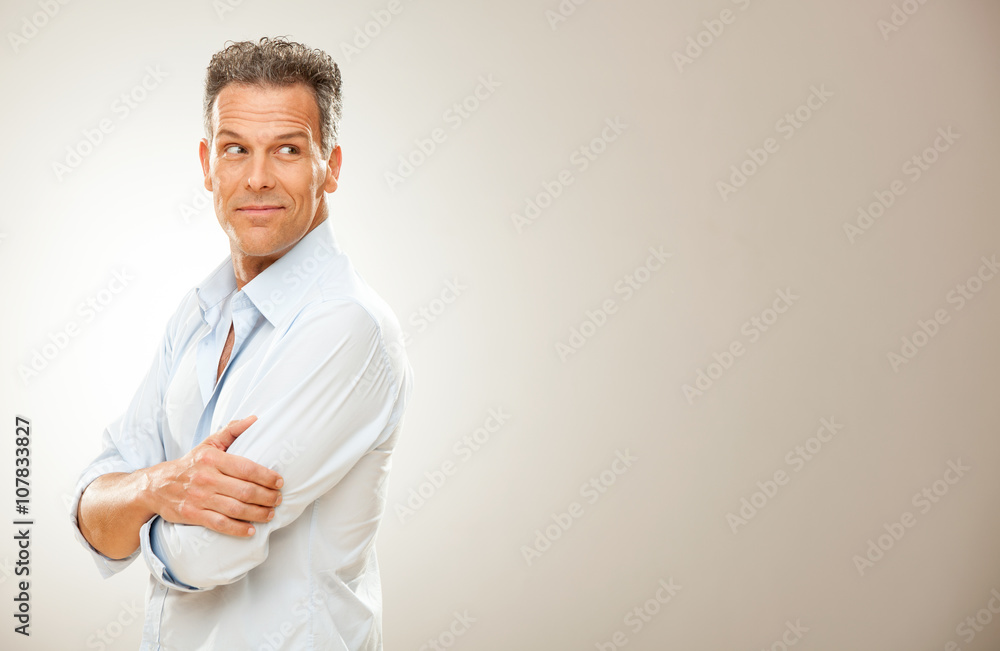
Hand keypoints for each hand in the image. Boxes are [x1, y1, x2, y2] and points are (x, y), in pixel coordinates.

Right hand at [142, 416, 283, 536]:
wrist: (155, 486)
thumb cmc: (190, 464)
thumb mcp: (208, 443)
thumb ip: (232, 430)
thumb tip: (254, 419)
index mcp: (212, 459)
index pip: (247, 468)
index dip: (267, 477)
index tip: (280, 482)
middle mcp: (206, 478)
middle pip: (245, 491)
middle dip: (267, 497)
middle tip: (278, 499)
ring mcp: (199, 498)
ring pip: (235, 509)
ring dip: (258, 513)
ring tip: (270, 514)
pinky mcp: (192, 515)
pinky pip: (220, 524)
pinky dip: (238, 529)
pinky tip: (251, 530)